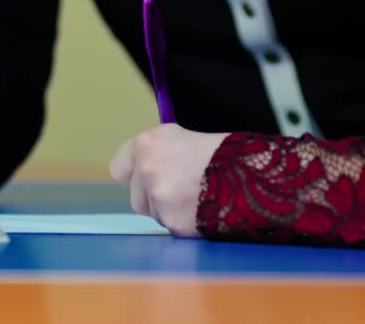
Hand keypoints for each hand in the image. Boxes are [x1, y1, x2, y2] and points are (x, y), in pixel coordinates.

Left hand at [109, 125, 228, 236]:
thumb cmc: (218, 151)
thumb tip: (142, 163)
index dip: (132, 171)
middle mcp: (147, 169)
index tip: (140, 174)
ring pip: (153, 212)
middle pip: (135, 194)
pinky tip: (200, 207)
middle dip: (152, 194)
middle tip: (179, 185)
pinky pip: (169, 225)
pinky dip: (181, 220)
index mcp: (148, 143)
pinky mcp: (171, 222)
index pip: (119, 165)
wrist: (245, 173)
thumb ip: (157, 151)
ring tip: (194, 194)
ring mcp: (158, 198)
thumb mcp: (181, 138)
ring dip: (167, 208)